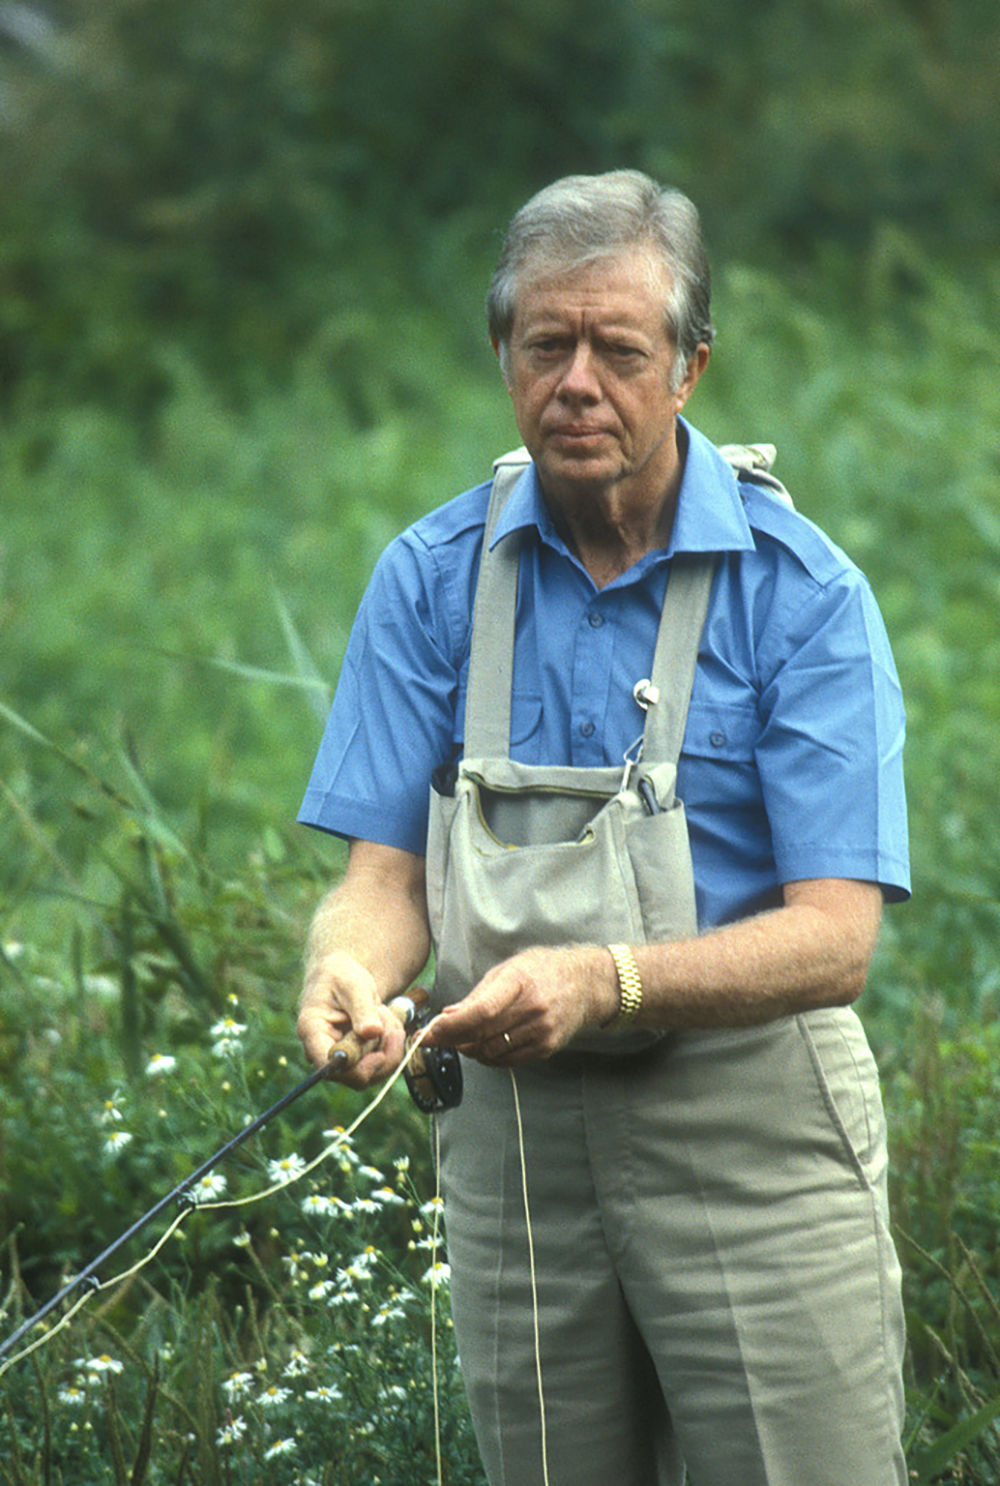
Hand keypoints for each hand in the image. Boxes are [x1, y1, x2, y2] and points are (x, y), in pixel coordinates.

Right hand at [297, 951, 406, 1088]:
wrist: (342, 977)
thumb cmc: (342, 977)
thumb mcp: (353, 985)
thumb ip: (362, 1008)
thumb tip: (371, 1033)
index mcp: (312, 1031)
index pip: (328, 1066)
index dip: (355, 1069)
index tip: (379, 1054)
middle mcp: (322, 1051)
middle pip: (354, 1076)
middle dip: (381, 1050)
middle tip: (387, 1017)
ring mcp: (340, 1058)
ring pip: (372, 1072)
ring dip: (389, 1045)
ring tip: (385, 1013)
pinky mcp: (356, 1060)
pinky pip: (380, 1064)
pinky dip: (391, 1044)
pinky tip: (387, 1022)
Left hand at [423, 945, 617, 1065]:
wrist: (586, 984)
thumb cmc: (543, 971)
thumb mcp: (509, 970)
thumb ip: (478, 995)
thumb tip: (448, 1015)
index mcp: (519, 982)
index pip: (481, 1011)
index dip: (452, 1026)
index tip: (430, 1032)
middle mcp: (533, 1008)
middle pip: (483, 1034)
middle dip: (452, 1040)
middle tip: (434, 1038)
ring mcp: (542, 1030)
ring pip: (492, 1052)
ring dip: (469, 1050)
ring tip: (461, 1040)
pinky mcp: (547, 1047)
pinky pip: (509, 1061)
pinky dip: (489, 1057)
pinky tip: (483, 1047)